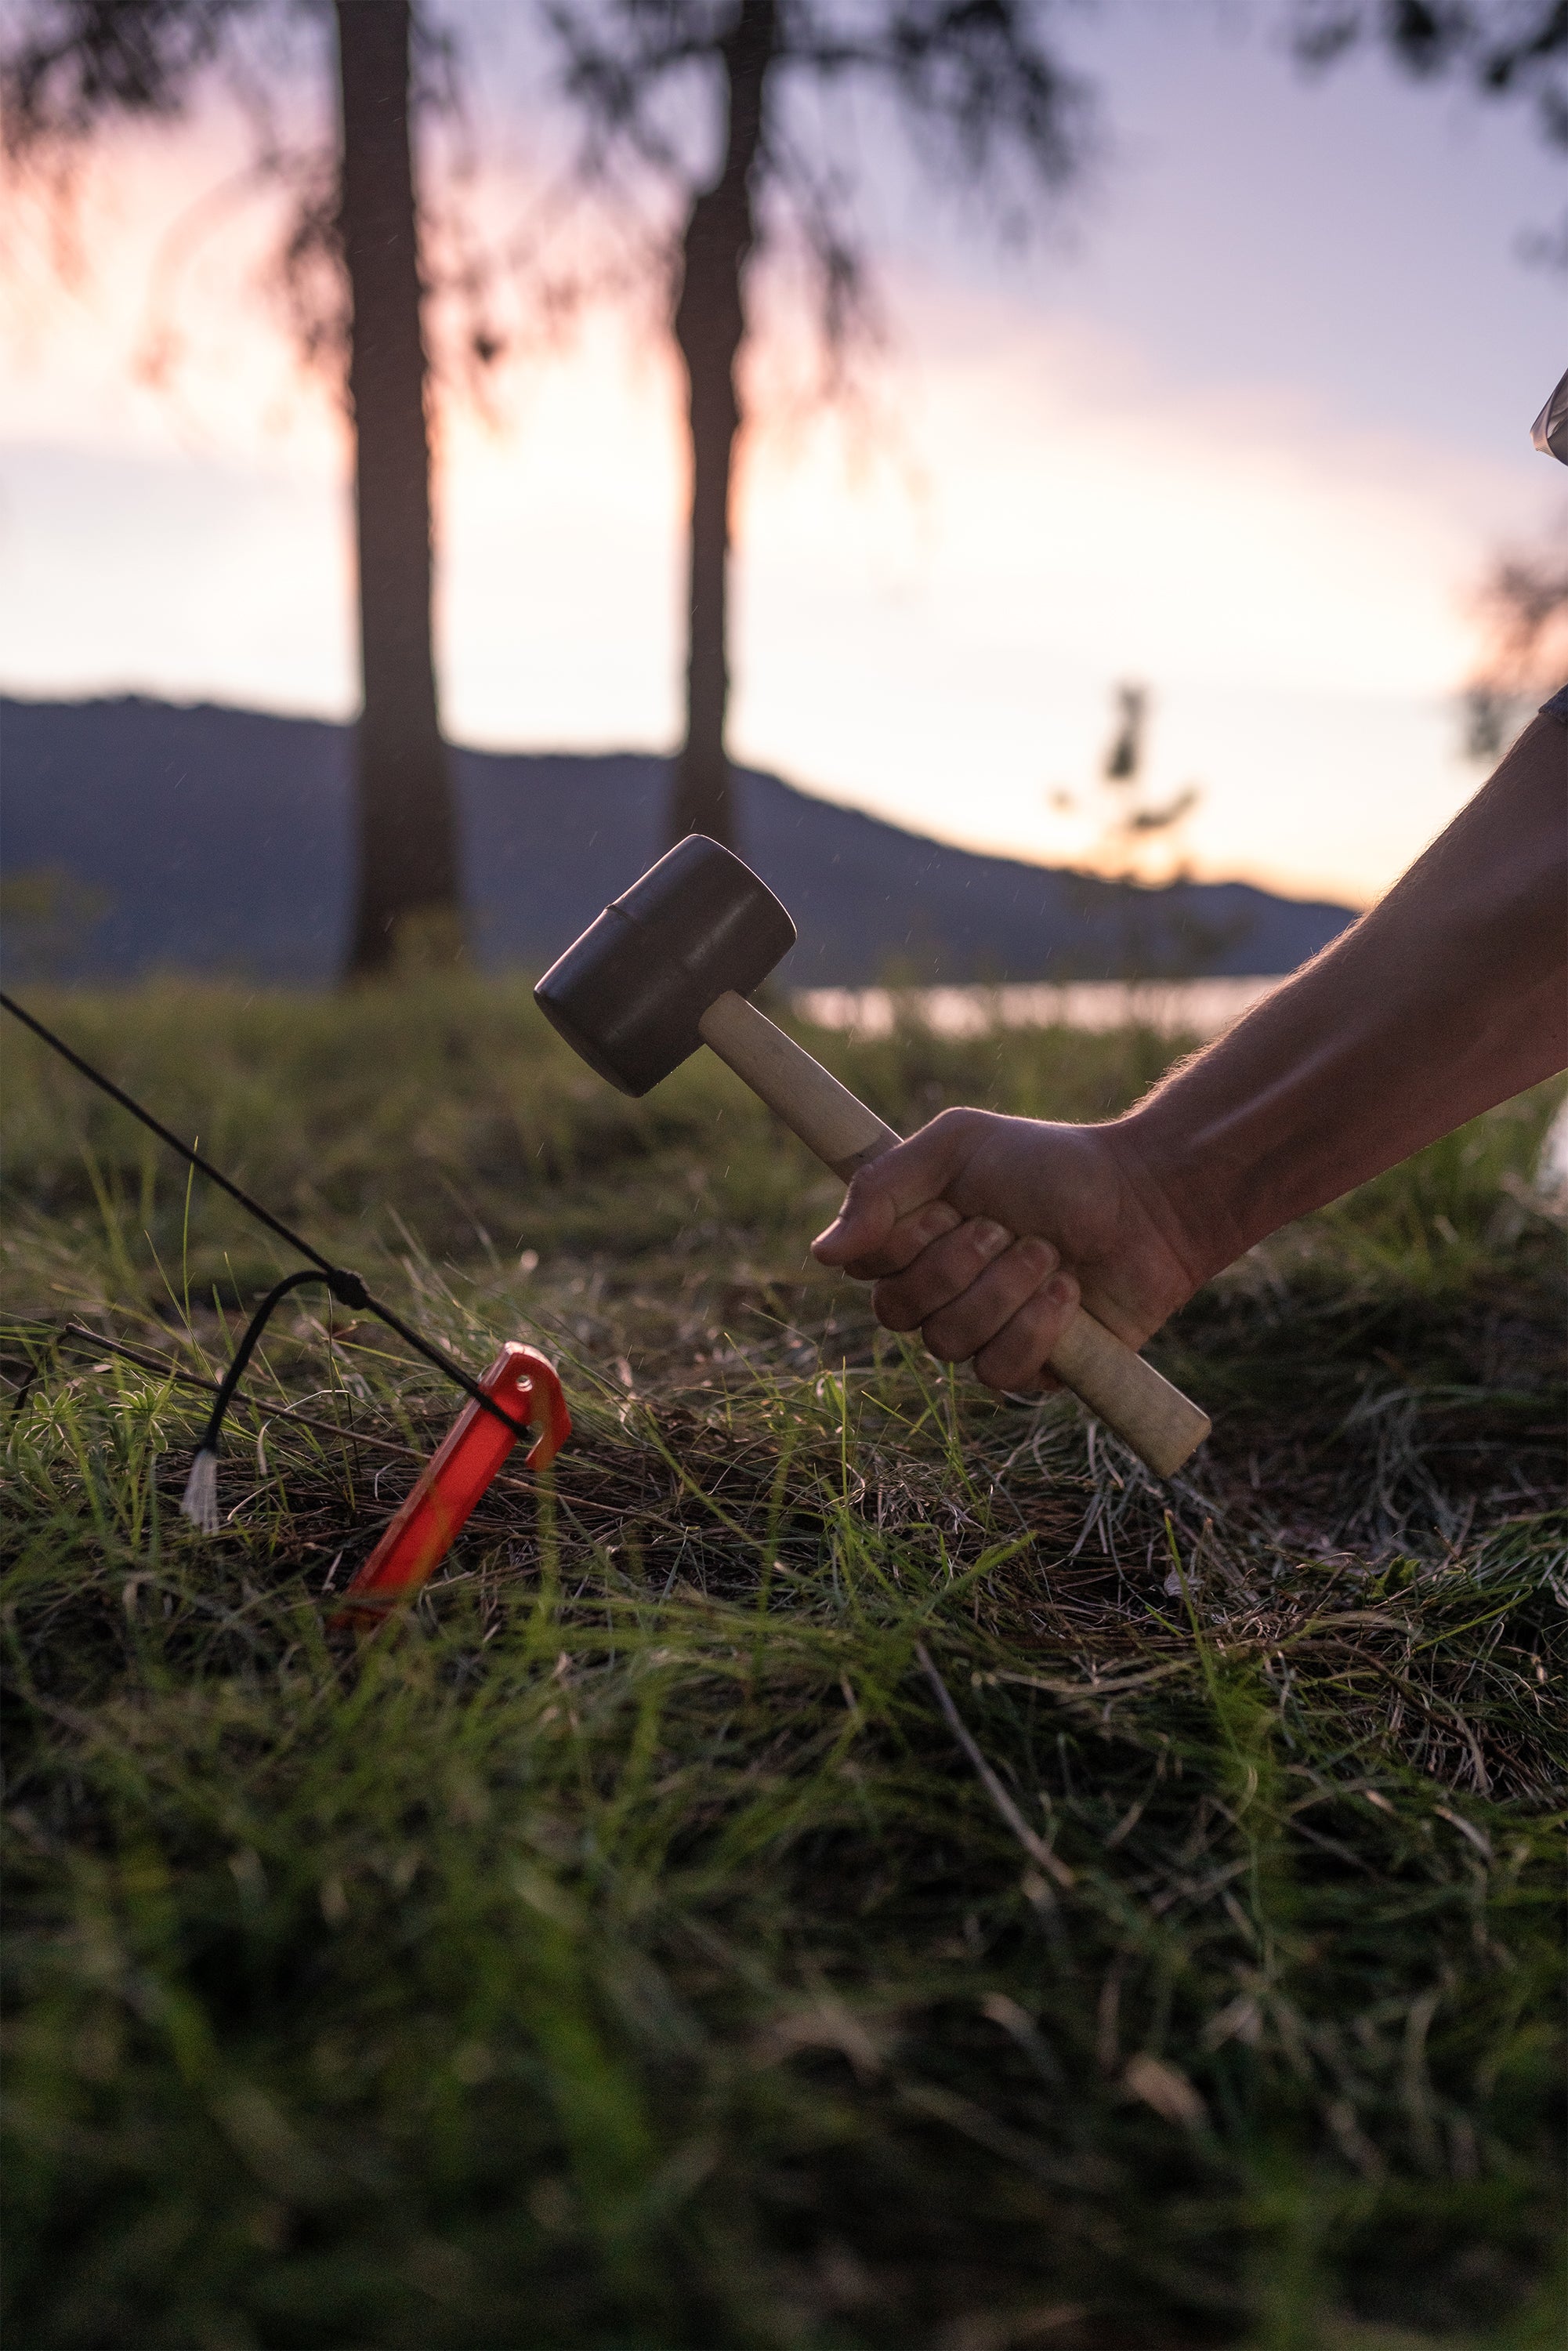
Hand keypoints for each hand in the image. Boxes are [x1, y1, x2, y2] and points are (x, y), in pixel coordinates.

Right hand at [810, 1108, 1204, 1391]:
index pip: (860, 1268)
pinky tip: (1068, 1295)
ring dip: (1005, 1289)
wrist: (1146, 1199)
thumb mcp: (959, 1146)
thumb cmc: (1052, 1164)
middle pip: (898, 1312)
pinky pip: (999, 1372)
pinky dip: (1036, 1327)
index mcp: (913, 1240)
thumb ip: (882, 1188)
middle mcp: (939, 1292)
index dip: (901, 1244)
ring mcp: (982, 1335)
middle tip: (1007, 1227)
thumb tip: (820, 1255)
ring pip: (948, 1343)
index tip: (947, 1208)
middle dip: (958, 1263)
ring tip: (1048, 1254)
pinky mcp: (1030, 1369)